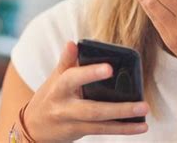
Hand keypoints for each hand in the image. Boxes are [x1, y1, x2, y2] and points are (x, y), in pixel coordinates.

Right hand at [24, 41, 148, 141]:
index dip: (90, 73)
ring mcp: (72, 123)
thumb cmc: (49, 96)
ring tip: (144, 113)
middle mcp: (65, 107)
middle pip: (93, 109)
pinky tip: (140, 126)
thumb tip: (73, 43)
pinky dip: (123, 129)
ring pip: (101, 124)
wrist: (32, 128)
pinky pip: (103, 131)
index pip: (73, 78)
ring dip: (125, 121)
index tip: (109, 68)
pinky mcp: (79, 132)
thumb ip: (66, 61)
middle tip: (142, 103)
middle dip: (118, 108)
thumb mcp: (54, 78)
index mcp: (59, 88)